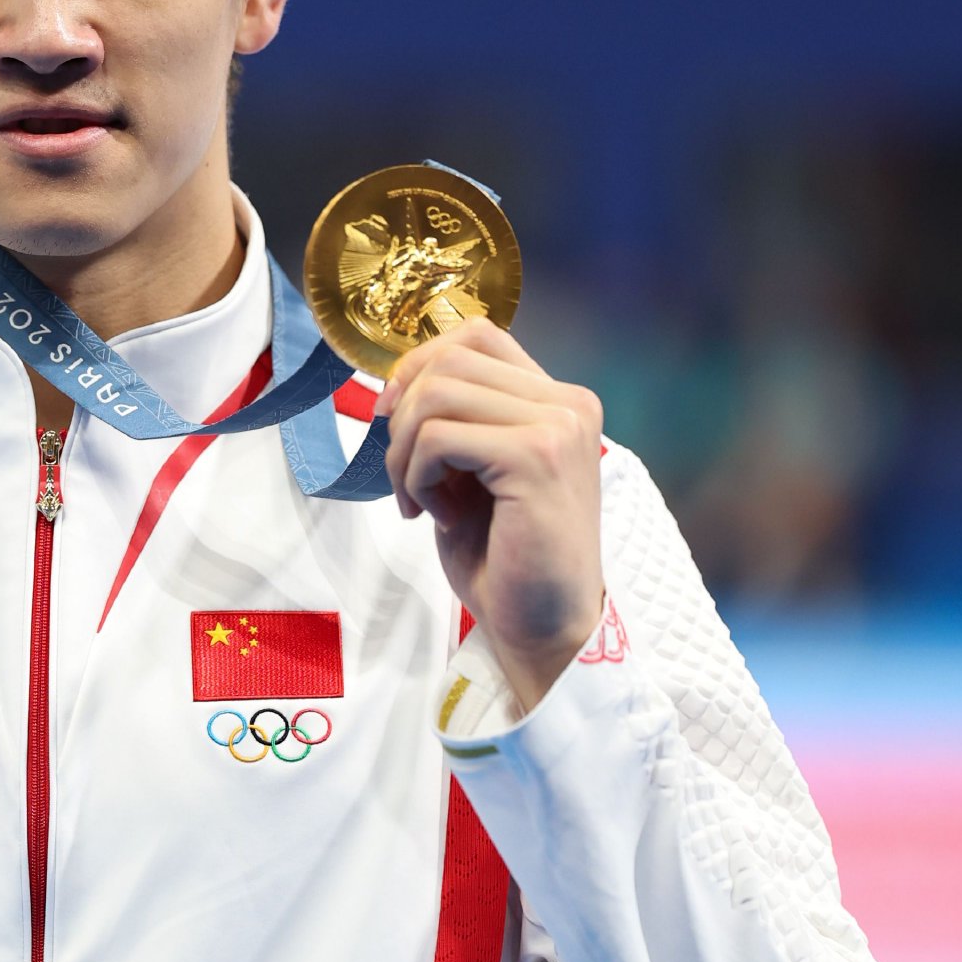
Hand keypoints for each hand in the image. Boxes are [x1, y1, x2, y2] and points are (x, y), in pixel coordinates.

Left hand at [377, 318, 605, 711]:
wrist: (544, 627)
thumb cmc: (505, 555)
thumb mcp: (475, 468)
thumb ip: (457, 417)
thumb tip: (395, 381)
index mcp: (558, 400)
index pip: (476, 335)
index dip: (420, 364)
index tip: (394, 418)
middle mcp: (568, 403)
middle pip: (447, 359)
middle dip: (402, 414)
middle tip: (404, 473)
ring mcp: (558, 427)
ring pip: (435, 394)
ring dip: (403, 451)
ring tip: (419, 499)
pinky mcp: (536, 458)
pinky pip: (437, 438)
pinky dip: (415, 476)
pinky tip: (435, 515)